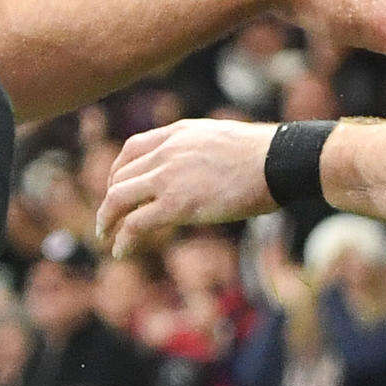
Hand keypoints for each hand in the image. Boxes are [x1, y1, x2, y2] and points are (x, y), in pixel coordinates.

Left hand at [99, 121, 278, 252]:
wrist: (279, 160)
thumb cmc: (265, 155)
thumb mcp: (223, 140)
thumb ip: (203, 151)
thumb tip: (206, 169)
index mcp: (179, 133)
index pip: (132, 148)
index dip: (118, 171)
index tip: (118, 188)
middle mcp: (167, 151)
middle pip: (121, 175)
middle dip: (110, 200)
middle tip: (109, 219)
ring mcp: (170, 177)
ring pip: (118, 198)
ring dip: (107, 220)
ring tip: (105, 237)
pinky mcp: (177, 204)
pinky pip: (135, 223)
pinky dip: (123, 239)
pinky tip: (121, 252)